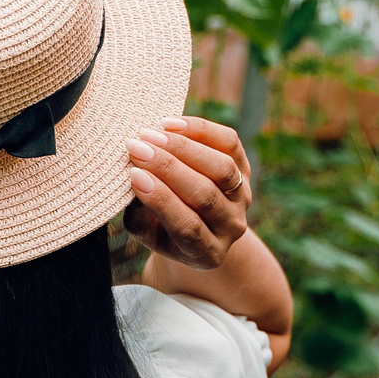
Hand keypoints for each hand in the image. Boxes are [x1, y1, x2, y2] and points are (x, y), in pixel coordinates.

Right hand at [123, 116, 253, 270]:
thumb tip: (135, 183)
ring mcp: (243, 196)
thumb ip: (139, 217)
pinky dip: (201, 130)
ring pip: (221, 168)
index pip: (187, 226)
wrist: (199, 225)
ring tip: (152, 134)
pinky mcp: (245, 167)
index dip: (160, 199)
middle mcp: (231, 226)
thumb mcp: (148, 235)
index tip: (134, 175)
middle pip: (205, 195)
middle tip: (137, 147)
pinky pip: (229, 143)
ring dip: (184, 147)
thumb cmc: (164, 230)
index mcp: (206, 253)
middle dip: (168, 168)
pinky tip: (171, 124)